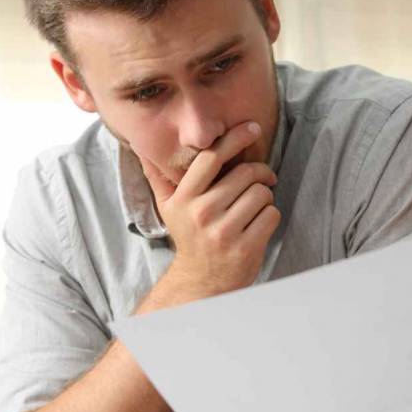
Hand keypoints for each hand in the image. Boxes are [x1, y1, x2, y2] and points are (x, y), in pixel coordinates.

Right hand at [139, 122, 280, 301]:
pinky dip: (270, 215)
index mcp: (184, 198)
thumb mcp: (169, 208)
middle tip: (262, 178)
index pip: (212, 157)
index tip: (252, 128)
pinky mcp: (246, 247)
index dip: (235, 138)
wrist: (201, 282)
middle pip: (246, 173)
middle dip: (260, 172)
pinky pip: (271, 214)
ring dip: (265, 196)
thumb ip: (159, 176)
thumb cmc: (189, 237)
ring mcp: (225, 232)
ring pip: (261, 193)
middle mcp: (202, 213)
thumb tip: (140, 146)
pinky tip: (258, 223)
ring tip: (255, 205)